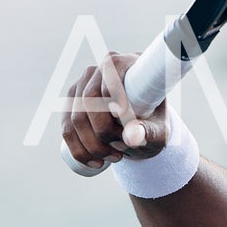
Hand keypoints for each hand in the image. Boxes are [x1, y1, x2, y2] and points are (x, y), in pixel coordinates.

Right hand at [63, 51, 170, 172]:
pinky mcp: (71, 104)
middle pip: (89, 101)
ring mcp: (80, 85)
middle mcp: (98, 70)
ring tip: (116, 158)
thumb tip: (131, 138)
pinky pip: (67, 129)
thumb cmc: (153, 121)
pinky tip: (95, 162)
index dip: (114, 97)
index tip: (123, 122)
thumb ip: (149, 133)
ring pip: (75, 119)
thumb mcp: (159, 130)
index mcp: (124, 63)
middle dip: (103, 133)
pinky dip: (78, 150)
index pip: (111, 74)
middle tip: (123, 150)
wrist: (142, 126)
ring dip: (92, 146)